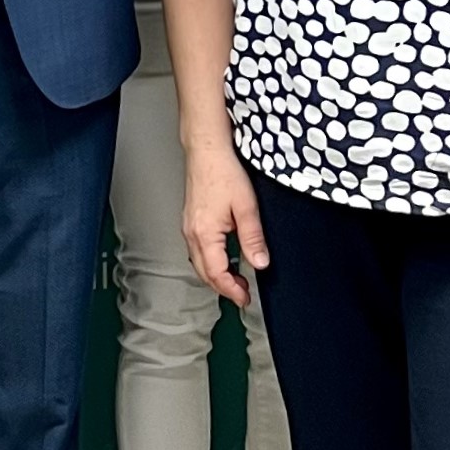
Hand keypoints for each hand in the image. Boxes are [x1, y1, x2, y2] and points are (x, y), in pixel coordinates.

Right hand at [180, 137, 269, 306]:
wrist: (206, 150)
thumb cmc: (223, 172)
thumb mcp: (246, 207)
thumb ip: (253, 238)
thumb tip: (260, 263)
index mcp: (204, 233)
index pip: (217, 273)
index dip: (231, 290)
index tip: (244, 298)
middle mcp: (192, 233)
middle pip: (204, 272)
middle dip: (223, 287)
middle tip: (242, 295)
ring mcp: (189, 227)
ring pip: (199, 262)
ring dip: (216, 275)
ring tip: (235, 280)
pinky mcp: (191, 220)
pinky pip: (197, 250)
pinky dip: (210, 262)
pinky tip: (223, 259)